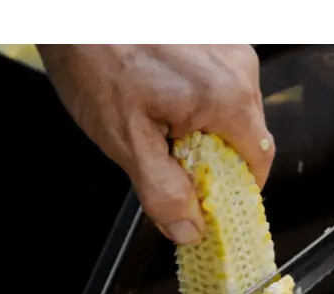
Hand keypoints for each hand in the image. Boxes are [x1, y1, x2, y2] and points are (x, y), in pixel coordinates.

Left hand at [37, 44, 272, 245]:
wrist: (75, 9)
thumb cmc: (95, 58)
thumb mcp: (127, 140)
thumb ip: (163, 192)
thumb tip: (190, 231)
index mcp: (226, 97)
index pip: (258, 161)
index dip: (237, 190)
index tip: (211, 206)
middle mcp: (238, 66)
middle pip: (246, 134)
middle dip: (214, 157)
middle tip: (171, 163)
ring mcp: (227, 44)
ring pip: (230, 106)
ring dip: (202, 126)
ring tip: (157, 119)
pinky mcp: (212, 32)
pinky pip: (217, 79)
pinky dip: (195, 97)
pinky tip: (159, 93)